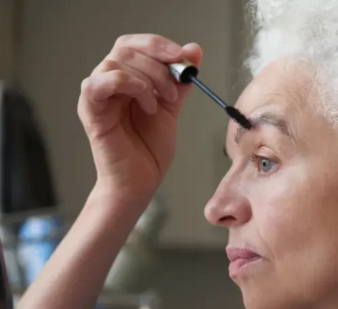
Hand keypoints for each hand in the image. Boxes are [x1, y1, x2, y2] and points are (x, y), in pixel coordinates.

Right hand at [78, 34, 202, 200]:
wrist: (140, 182)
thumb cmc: (149, 149)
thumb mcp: (171, 108)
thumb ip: (180, 81)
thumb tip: (194, 49)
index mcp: (125, 78)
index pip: (134, 44)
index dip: (158, 44)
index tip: (183, 56)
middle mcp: (107, 82)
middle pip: (126, 49)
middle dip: (158, 64)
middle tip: (174, 90)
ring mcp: (97, 95)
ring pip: (115, 62)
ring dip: (147, 78)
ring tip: (159, 104)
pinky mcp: (90, 111)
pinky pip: (98, 83)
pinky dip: (126, 84)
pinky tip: (145, 104)